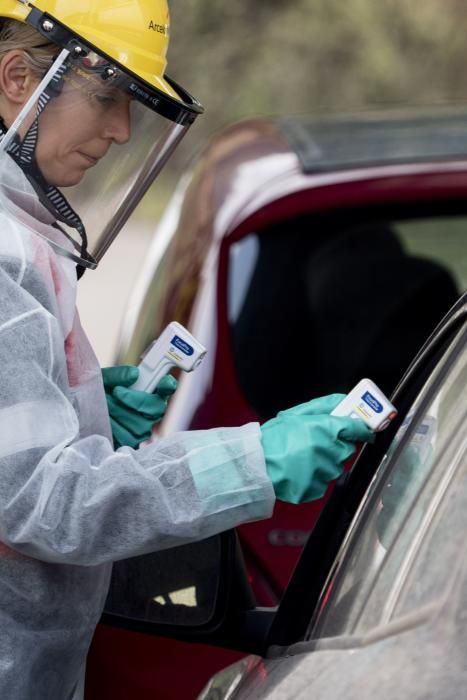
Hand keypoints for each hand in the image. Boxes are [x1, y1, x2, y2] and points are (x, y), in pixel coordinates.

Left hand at [102, 365, 176, 448]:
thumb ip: (119, 374)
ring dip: (119, 412)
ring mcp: (142, 429)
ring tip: (105, 404)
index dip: (168, 386)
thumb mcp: (104, 379)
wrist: (79, 410)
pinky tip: (105, 419)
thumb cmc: (96, 393)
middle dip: (134, 400)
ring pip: (140, 425)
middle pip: (156, 409)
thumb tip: (133, 375)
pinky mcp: (130, 443)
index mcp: (148, 391)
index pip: (166, 388)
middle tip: (116, 391)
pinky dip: (114, 427)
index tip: (165, 382)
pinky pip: (127, 438)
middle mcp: (150, 412)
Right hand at [260, 394, 374, 503]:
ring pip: (336, 466)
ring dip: (326, 461)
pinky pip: (324, 481)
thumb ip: (323, 406)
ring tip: (304, 457)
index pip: (358, 429)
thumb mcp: (296, 413)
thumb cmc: (273, 438)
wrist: (256, 464)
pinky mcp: (318, 489)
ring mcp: (325, 472)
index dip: (362, 429)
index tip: (364, 430)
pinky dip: (315, 476)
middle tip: (318, 442)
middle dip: (338, 445)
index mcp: (326, 429)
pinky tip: (300, 470)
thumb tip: (343, 401)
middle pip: (348, 448)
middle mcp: (330, 452)